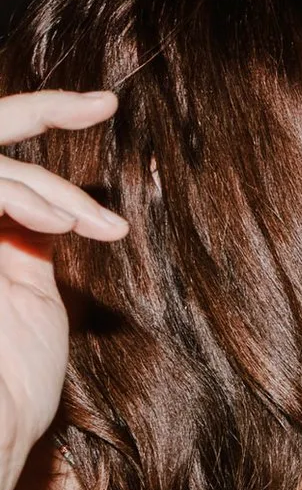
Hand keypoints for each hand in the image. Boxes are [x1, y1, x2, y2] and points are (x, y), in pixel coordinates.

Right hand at [0, 90, 126, 489]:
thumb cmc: (12, 385)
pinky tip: (55, 224)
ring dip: (44, 189)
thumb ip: (29, 244)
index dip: (43, 119)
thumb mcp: (30, 300)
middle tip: (103, 104)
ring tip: (92, 226)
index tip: (104, 107)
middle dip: (41, 109)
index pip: (1, 166)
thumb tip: (54, 210)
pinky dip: (15, 199)